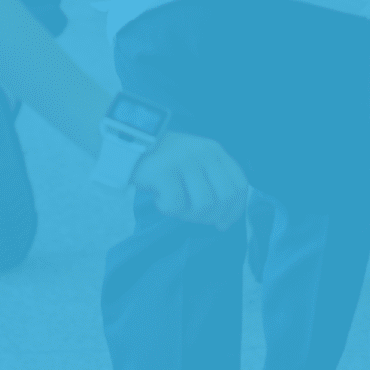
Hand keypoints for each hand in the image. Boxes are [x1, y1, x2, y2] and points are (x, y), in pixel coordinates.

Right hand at [130, 132, 249, 228]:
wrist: (129, 146)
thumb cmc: (164, 164)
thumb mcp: (194, 165)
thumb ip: (212, 183)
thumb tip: (224, 221)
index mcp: (215, 151)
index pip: (240, 185)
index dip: (235, 210)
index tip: (222, 223)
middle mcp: (204, 153)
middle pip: (225, 198)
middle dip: (210, 216)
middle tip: (191, 216)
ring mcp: (185, 160)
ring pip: (203, 205)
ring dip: (188, 214)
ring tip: (174, 205)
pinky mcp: (165, 170)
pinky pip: (176, 204)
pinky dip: (167, 209)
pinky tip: (159, 197)